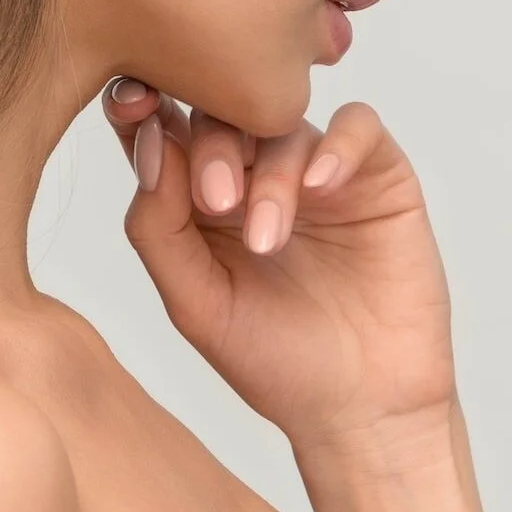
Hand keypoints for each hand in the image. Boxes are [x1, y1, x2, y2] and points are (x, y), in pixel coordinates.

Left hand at [100, 80, 457, 461]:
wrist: (359, 409)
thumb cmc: (273, 359)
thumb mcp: (195, 302)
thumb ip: (158, 227)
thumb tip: (152, 147)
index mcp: (198, 195)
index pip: (163, 125)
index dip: (142, 102)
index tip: (132, 105)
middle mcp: (255, 170)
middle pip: (222, 111)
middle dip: (211, 148)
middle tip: (216, 202)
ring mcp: (317, 168)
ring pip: (283, 122)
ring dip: (269, 174)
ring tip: (268, 240)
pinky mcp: (378, 175)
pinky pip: (358, 125)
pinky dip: (336, 146)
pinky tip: (320, 187)